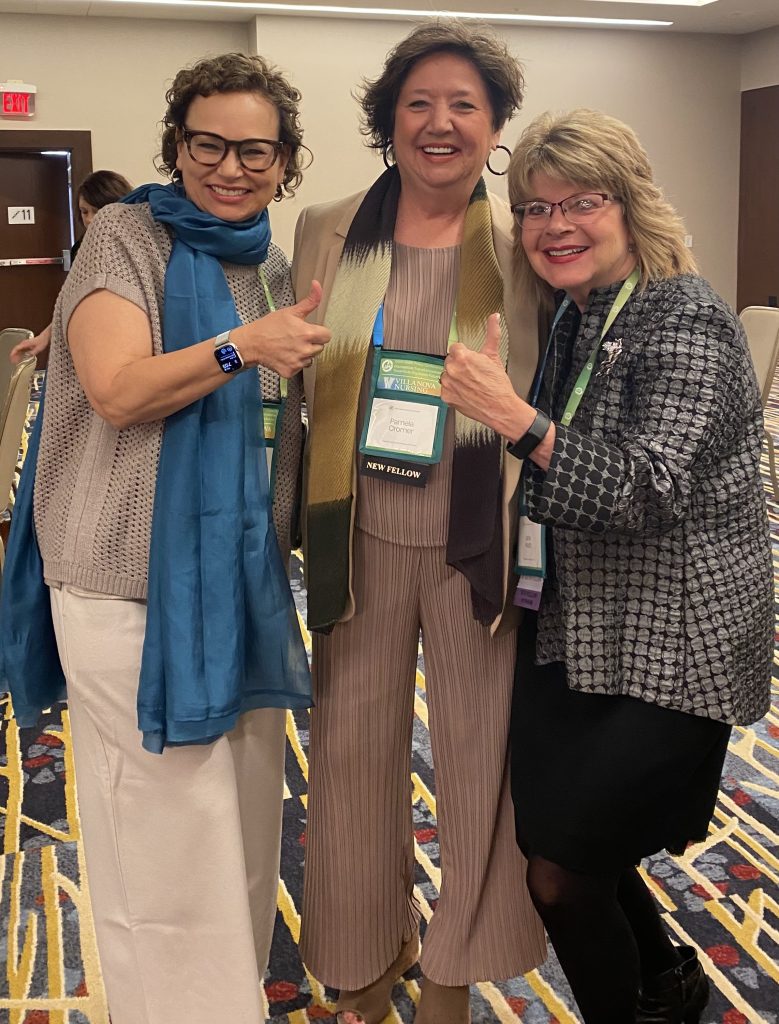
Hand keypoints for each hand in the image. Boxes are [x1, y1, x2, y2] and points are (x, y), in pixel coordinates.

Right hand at [9, 325, 50, 363]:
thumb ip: (33, 352)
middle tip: (13, 361)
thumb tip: (29, 355)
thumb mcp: (38, 348)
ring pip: (19, 351)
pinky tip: (21, 358)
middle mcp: (24, 344)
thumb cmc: (42, 341)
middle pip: (16, 350)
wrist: (44, 337)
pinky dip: (20, 354)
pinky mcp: (27, 346)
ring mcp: (25, 344)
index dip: (13, 353)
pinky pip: (22, 351)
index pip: (17, 348)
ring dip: (17, 356)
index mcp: (25, 344)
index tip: (11, 357)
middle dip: (14, 356)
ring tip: (16, 361)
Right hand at [238, 280, 330, 377]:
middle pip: (320, 348)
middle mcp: (305, 350)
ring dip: (304, 354)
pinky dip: (294, 363)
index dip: (319, 332)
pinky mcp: (290, 372)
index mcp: (308, 333)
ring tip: (289, 347)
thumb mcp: (290, 311)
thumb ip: (310, 301)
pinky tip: (284, 355)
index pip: (327, 336)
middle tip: (296, 338)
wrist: (251, 343)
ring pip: (310, 359)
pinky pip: (299, 368)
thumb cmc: (270, 325)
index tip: (309, 331)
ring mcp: (298, 362)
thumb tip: (318, 284)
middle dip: (312, 343)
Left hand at [441, 313, 528, 438]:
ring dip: (455, 378)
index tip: (471, 361)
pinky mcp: (446, 397)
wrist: (500, 408)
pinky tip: (466, 392)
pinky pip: (446, 389)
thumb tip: (494, 317)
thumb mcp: (494, 355)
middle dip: (460, 365)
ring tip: (470, 384)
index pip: (455, 348)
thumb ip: (492, 333)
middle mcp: (452, 370)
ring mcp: (448, 384)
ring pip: (447, 375)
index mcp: (462, 356)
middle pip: (450, 361)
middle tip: (473, 373)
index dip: (465, 354)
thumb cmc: (498, 385)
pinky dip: (454, 390)